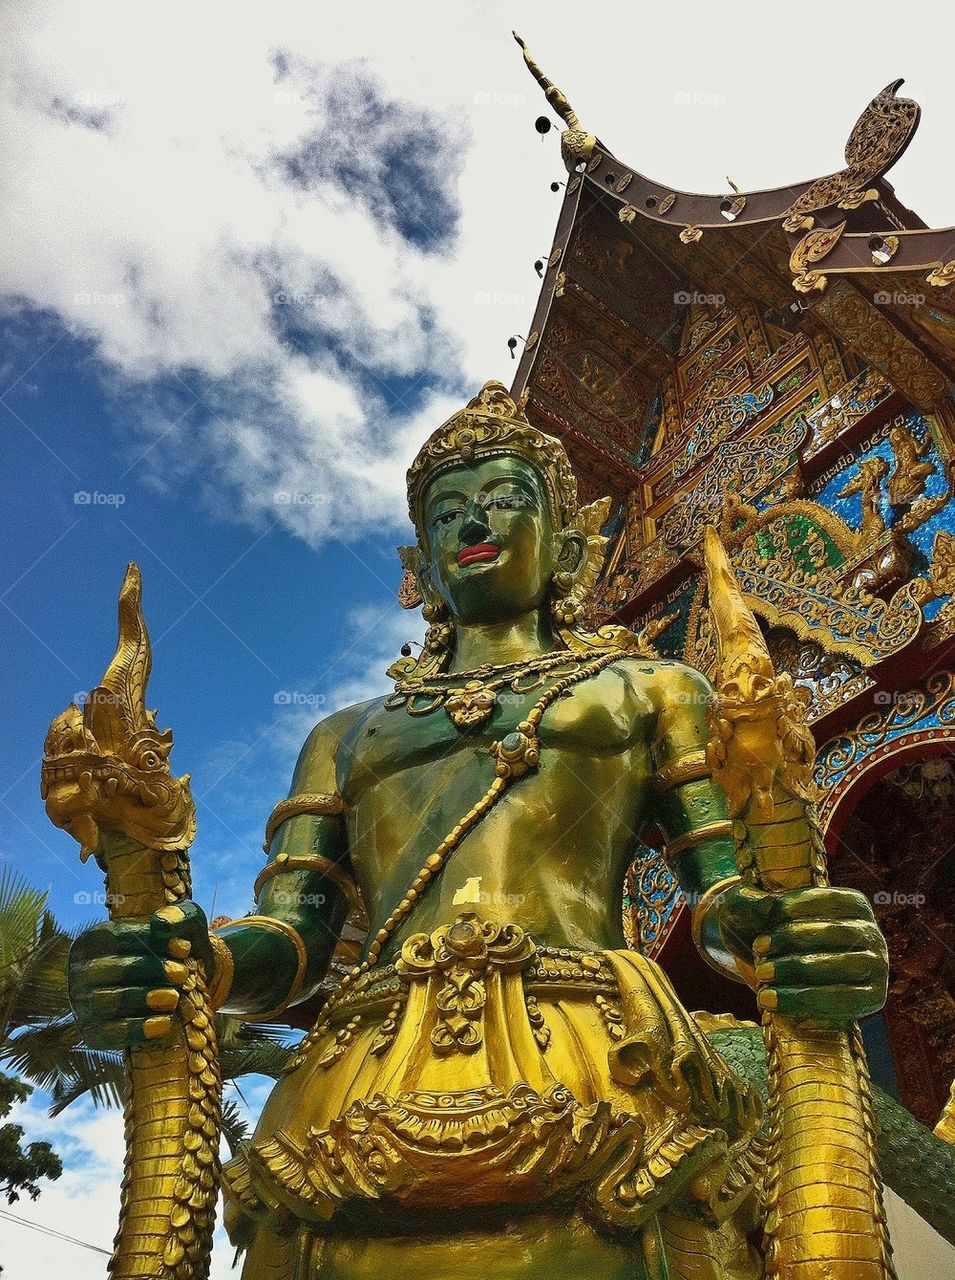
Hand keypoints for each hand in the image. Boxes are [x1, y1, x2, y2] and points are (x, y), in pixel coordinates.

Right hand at [68, 900, 213, 1049]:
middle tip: (181, 974)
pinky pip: (109, 1034)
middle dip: (150, 970)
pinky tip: (164, 1024)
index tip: (184, 948)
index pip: (116, 936)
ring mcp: (84, 1004)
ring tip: (173, 998)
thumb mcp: (185, 926)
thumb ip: (179, 916)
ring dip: (143, 999)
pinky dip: (137, 1030)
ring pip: (108, 1002)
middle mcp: (82, 971)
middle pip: (111, 969)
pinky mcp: (93, 1033)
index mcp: (95, 939)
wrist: (184, 991)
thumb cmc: (176, 952)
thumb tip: (161, 924)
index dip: (151, 941)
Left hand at [715, 883, 888, 1025]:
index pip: (833, 899)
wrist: (788, 979)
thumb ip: (755, 902)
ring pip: (838, 966)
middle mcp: (871, 934)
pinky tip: (772, 999)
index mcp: (855, 906)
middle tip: (758, 948)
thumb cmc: (774, 937)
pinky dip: (802, 999)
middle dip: (792, 939)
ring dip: (796, 969)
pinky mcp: (872, 997)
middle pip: (833, 932)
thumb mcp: (759, 913)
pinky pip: (840, 1000)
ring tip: (762, 973)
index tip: (772, 911)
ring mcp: (876, 967)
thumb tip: (767, 903)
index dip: (803, 904)